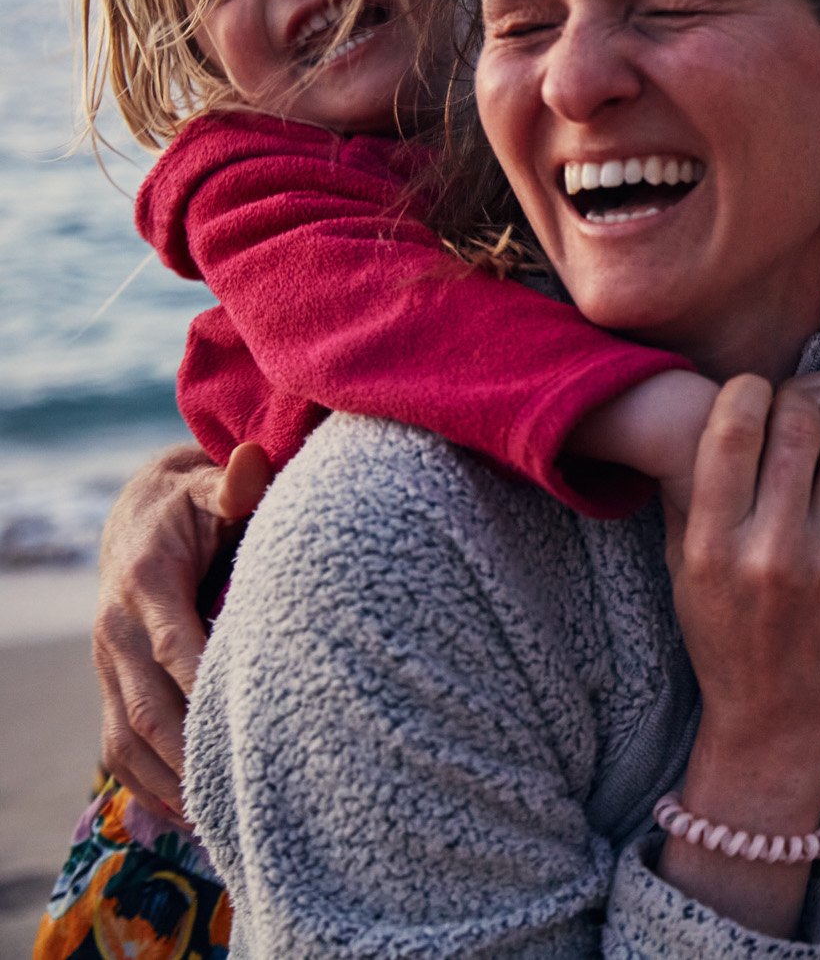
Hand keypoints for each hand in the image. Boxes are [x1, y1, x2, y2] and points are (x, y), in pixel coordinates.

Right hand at [94, 442, 270, 820]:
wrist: (141, 516)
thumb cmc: (195, 506)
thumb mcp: (211, 490)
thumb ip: (236, 485)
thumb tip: (251, 461)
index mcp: (144, 583)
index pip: (172, 642)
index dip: (202, 681)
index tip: (241, 718)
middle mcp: (115, 631)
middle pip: (148, 704)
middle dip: (191, 749)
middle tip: (241, 787)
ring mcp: (107, 667)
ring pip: (130, 737)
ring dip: (172, 779)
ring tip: (223, 819)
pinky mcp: (111, 690)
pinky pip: (120, 751)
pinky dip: (152, 787)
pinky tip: (194, 817)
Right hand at [662, 352, 819, 763]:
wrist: (778, 715)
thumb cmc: (726, 629)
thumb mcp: (685, 564)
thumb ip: (691, 488)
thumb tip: (710, 404)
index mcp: (711, 545)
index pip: (732, 430)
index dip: (748, 391)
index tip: (754, 392)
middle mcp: (768, 552)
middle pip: (798, 427)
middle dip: (798, 404)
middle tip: (795, 413)